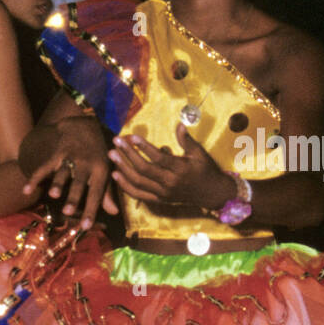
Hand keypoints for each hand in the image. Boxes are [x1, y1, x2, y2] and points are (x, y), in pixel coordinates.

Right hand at [22, 118, 116, 227]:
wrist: (85, 126)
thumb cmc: (97, 154)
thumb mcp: (105, 171)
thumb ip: (107, 193)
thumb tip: (114, 213)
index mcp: (100, 170)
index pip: (97, 193)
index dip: (91, 210)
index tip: (86, 227)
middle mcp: (86, 163)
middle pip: (80, 183)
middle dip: (74, 197)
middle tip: (68, 212)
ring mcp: (71, 157)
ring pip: (63, 173)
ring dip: (58, 183)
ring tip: (53, 195)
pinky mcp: (57, 153)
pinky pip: (45, 167)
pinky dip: (35, 178)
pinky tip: (26, 190)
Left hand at [109, 123, 231, 209]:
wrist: (212, 194)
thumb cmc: (206, 170)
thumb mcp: (199, 153)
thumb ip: (187, 140)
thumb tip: (179, 124)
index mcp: (181, 169)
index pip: (158, 158)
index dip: (144, 147)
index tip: (132, 136)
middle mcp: (170, 183)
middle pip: (144, 169)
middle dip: (128, 154)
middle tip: (116, 142)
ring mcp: (163, 193)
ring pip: (138, 182)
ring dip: (123, 168)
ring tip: (112, 155)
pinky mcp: (159, 200)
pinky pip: (138, 194)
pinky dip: (125, 186)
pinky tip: (116, 174)